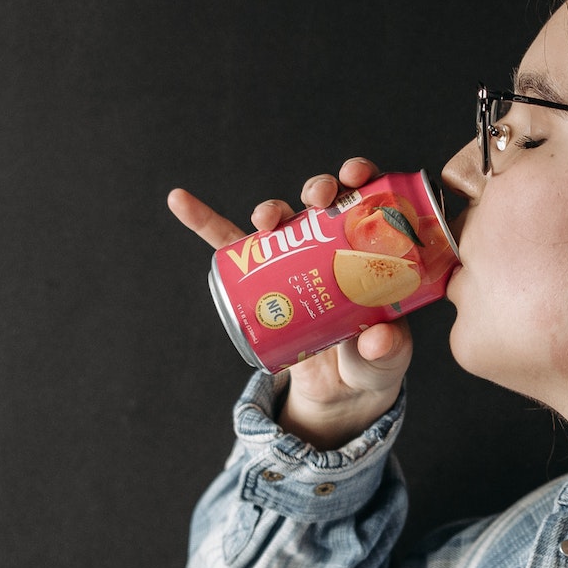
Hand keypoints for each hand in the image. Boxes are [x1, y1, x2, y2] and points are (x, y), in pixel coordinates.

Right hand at [168, 156, 412, 449]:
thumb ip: (388, 350)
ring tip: (267, 220)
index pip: (368, 201)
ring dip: (270, 209)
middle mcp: (331, 245)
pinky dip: (202, 222)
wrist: (338, 390)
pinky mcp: (259, 283)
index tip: (356, 176)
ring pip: (279, 221)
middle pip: (322, 202)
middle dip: (318, 188)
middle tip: (318, 198)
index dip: (362, 178)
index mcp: (369, 251)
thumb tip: (378, 337)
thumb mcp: (386, 359)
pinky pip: (227, 248)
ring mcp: (292, 262)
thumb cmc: (371, 363)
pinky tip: (180, 201)